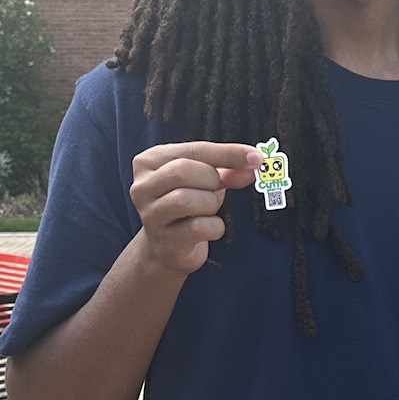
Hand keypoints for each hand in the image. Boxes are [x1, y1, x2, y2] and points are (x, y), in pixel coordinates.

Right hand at [130, 141, 259, 275]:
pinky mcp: (164, 240)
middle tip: (216, 191)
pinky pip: (198, 227)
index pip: (193, 150)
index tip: (256, 158)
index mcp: (149, 161)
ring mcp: (150, 214)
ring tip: (207, 211)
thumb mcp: (205, 182)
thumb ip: (228, 170)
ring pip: (186, 199)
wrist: (169, 249)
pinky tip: (208, 230)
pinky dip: (214, 227)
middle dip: (211, 181)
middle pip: (183, 170)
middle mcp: (142, 186)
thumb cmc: (187, 208)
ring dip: (210, 204)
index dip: (227, 153)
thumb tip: (253, 163)